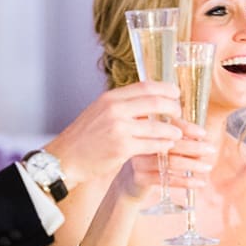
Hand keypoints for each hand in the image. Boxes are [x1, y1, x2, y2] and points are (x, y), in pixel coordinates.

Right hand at [45, 81, 198, 187]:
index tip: (176, 93)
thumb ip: (121, 106)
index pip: (145, 86)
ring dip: (172, 130)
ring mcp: (119, 129)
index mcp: (110, 98)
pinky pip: (151, 145)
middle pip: (155, 102)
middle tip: (179, 113)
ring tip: (178, 133)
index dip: (165, 89)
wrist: (66, 158)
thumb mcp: (99, 112)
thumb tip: (147, 101)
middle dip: (173, 108)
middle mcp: (115, 110)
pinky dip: (163, 145)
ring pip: (157, 126)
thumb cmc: (84, 137)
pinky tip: (167, 146)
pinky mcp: (122, 148)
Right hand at [112, 136, 214, 200]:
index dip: (187, 128)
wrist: (129, 182)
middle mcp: (141, 144)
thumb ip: (176, 137)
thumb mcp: (161, 144)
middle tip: (211, 149)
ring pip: (170, 162)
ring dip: (193, 165)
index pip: (168, 125)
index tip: (203, 134)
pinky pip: (167, 179)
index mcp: (147, 131)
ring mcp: (140, 162)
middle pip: (171, 144)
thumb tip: (203, 137)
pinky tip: (199, 182)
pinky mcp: (141, 178)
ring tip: (208, 166)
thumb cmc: (151, 159)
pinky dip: (186, 181)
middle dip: (194, 147)